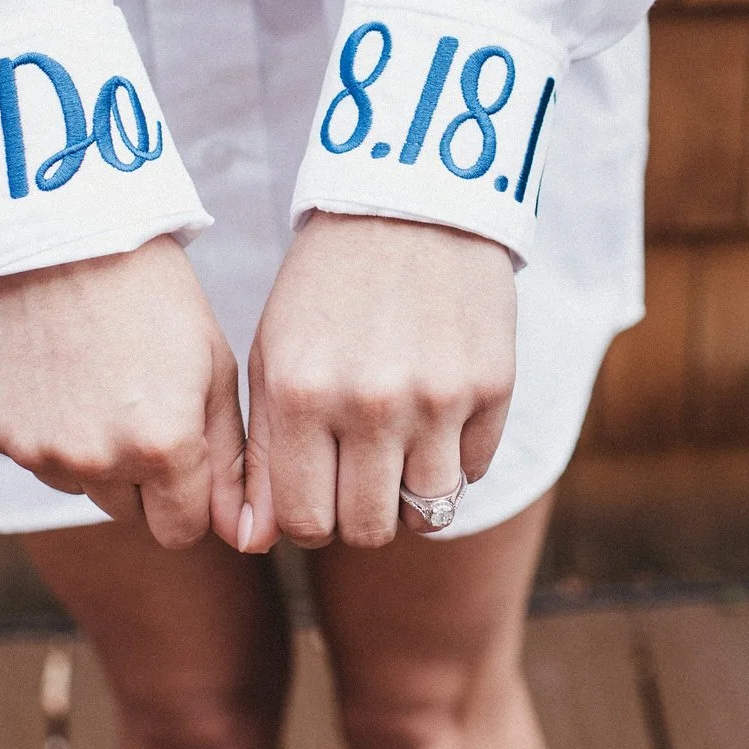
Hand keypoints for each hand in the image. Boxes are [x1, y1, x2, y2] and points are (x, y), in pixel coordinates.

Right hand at [0, 236, 242, 549]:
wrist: (58, 229)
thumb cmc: (153, 293)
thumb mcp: (213, 368)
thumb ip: (231, 462)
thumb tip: (245, 537)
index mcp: (163, 448)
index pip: (184, 530)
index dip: (192, 495)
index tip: (188, 452)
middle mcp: (96, 461)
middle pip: (130, 514)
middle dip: (142, 478)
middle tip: (140, 403)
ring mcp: (35, 449)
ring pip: (78, 485)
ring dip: (92, 452)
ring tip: (96, 376)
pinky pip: (30, 453)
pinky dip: (43, 425)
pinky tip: (53, 368)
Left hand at [235, 212, 515, 550]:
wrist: (410, 202)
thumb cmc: (325, 288)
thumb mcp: (272, 358)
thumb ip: (262, 455)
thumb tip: (255, 545)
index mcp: (299, 395)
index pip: (301, 523)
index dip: (307, 521)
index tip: (316, 493)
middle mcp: (369, 404)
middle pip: (367, 530)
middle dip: (358, 515)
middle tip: (358, 477)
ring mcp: (437, 398)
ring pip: (427, 511)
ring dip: (411, 494)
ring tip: (399, 449)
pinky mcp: (493, 386)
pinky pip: (474, 469)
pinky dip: (455, 457)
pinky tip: (437, 410)